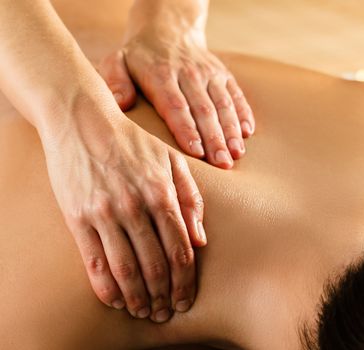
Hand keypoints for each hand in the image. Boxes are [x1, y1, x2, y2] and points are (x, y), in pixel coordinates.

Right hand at [42, 111, 205, 322]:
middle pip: (155, 265)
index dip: (185, 281)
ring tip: (145, 312)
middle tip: (167, 312)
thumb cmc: (133, 143)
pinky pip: (93, 261)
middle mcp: (135, 206)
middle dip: (164, 296)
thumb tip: (200, 239)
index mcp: (162, 193)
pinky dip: (106, 287)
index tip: (186, 299)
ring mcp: (104, 213)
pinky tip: (116, 300)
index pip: (180, 250)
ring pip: (126, 269)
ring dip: (138, 298)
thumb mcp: (173, 161)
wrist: (83, 122)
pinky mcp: (78, 217)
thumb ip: (192, 199)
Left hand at [99, 5, 254, 168]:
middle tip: (222, 163)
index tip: (196, 152)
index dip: (187, 130)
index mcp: (162, 74)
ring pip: (223, 104)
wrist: (168, 30)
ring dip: (232, 130)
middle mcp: (189, 74)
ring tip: (236, 154)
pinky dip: (244, 113)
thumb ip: (116, 81)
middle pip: (204, 110)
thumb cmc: (140, 56)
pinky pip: (236, 94)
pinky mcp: (223, 75)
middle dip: (215, 138)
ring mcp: (209, 74)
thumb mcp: (118, 61)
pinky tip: (247, 133)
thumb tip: (121, 103)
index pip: (176, 106)